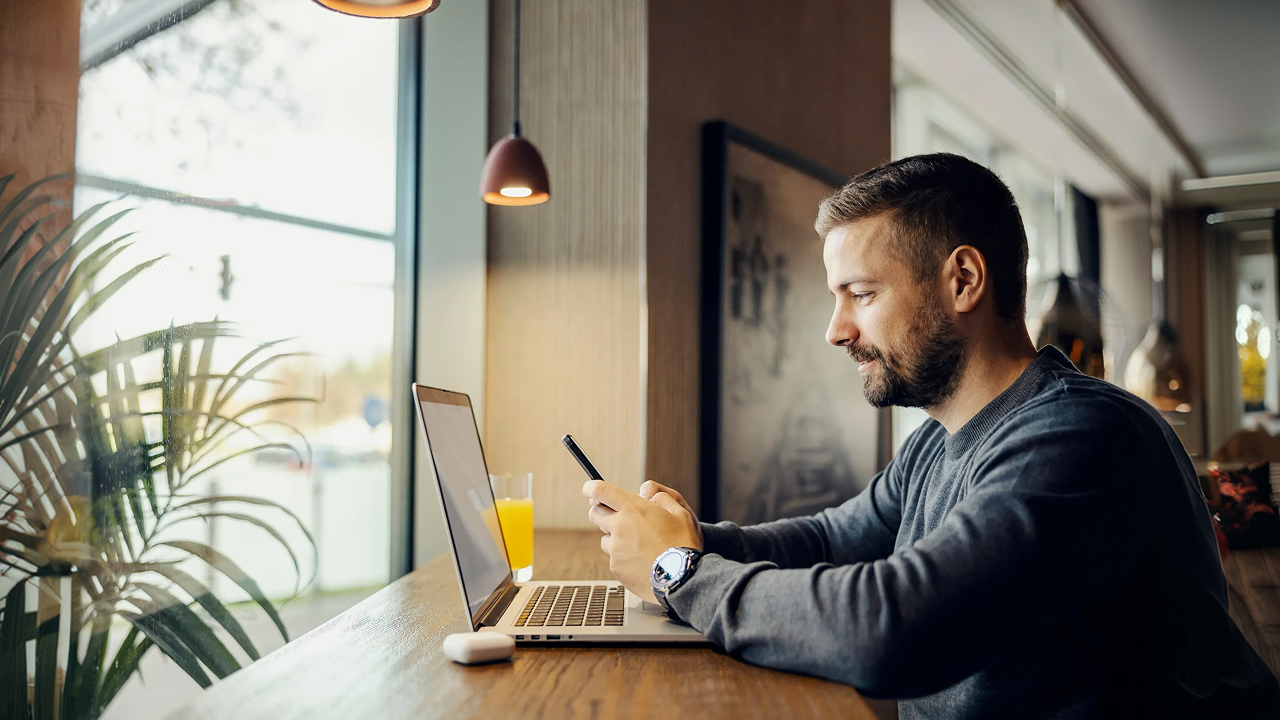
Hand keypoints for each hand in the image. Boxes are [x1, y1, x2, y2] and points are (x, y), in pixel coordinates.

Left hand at [584, 480, 702, 602]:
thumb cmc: (682, 545)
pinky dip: (623, 557)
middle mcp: (619, 527)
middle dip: (602, 512)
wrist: (681, 579)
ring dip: (615, 537)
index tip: (589, 488)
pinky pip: (614, 558)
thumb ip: (661, 497)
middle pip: (595, 513)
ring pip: (605, 538)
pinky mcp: (616, 567)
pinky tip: (641, 560)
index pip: (600, 491)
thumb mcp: (680, 512)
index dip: (591, 487)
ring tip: (638, 544)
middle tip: (618, 516)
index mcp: (633, 509)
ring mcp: (615, 549)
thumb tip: (647, 494)